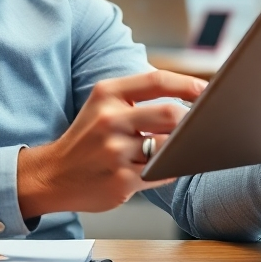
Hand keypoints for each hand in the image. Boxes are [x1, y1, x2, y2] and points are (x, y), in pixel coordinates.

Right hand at [16, 70, 205, 217]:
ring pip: (170, 146)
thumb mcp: (102, 105)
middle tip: (204, 123)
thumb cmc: (87, 138)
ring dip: (184, 146)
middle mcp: (110, 120)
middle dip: (192, 120)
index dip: (188, 84)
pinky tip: (169, 165)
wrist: (53, 174)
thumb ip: (138, 98)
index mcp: (107, 94)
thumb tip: (187, 99)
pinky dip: (171, 168)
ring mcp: (115, 152)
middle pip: (170, 113)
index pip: (157, 81)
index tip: (207, 90)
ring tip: (189, 145)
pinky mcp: (121, 181)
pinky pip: (162, 172)